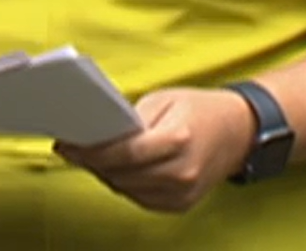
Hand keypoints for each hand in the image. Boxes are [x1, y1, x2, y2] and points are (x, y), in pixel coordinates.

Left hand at [56, 87, 255, 212]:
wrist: (238, 131)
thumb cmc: (198, 109)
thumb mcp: (164, 99)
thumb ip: (131, 119)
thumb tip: (98, 134)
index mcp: (178, 139)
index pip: (124, 153)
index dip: (91, 151)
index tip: (66, 145)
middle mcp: (181, 172)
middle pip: (122, 174)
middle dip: (92, 162)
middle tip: (71, 148)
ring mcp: (182, 193)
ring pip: (127, 189)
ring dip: (104, 174)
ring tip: (87, 157)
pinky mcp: (180, 205)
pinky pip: (140, 197)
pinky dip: (123, 183)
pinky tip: (111, 169)